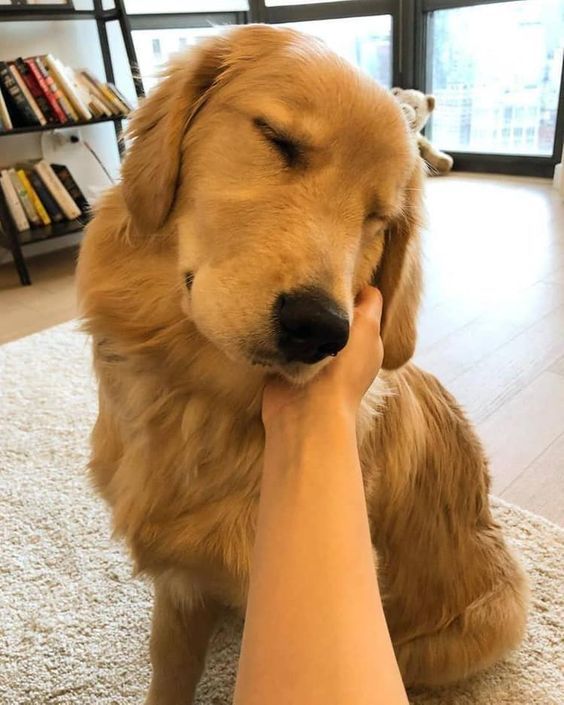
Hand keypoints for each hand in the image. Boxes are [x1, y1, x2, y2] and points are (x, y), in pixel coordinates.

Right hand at [262, 286, 383, 427]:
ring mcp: (311, 356)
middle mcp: (340, 348)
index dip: (350, 285)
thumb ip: (370, 305)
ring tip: (286, 290)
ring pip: (305, 323)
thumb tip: (364, 286)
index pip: (359, 304)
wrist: (306, 410)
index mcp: (364, 340)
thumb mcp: (367, 328)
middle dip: (320, 296)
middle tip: (305, 276)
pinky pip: (282, 337)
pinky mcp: (285, 362)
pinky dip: (278, 328)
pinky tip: (272, 310)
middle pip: (330, 311)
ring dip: (297, 312)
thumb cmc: (343, 368)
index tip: (334, 269)